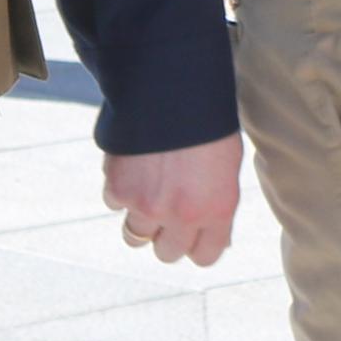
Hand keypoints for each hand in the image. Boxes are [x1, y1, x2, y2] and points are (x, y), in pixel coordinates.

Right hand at [102, 133, 241, 264]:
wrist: (170, 84)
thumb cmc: (206, 119)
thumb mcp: (226, 164)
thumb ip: (216, 203)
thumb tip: (209, 234)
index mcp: (217, 208)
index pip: (204, 256)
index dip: (196, 243)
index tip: (192, 230)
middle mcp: (182, 214)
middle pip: (167, 253)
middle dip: (166, 235)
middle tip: (166, 208)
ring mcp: (147, 204)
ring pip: (135, 236)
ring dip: (140, 216)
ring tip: (147, 187)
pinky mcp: (118, 188)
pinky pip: (114, 203)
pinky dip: (120, 188)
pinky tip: (133, 163)